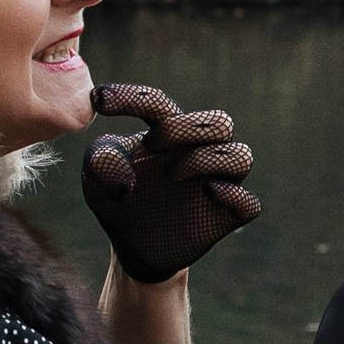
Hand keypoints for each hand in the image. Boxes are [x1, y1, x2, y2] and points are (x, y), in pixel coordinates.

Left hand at [84, 84, 260, 281]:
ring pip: (240, 157)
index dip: (132, 97)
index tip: (99, 101)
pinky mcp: (226, 216)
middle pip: (218, 122)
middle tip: (151, 144)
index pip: (158, 103)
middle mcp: (198, 152)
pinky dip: (233, 195)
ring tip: (171, 175)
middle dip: (185, 127)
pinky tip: (208, 193)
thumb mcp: (95, 179)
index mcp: (166, 133)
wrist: (133, 246)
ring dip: (207, 159)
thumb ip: (100, 161)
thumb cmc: (117, 200)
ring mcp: (216, 183)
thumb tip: (126, 181)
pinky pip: (249, 203)